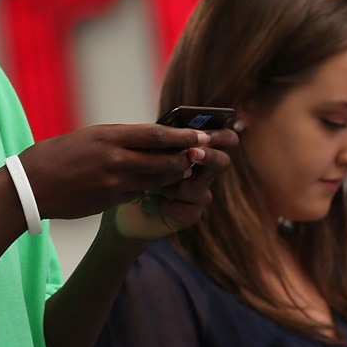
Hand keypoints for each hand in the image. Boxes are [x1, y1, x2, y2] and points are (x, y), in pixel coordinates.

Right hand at [16, 124, 216, 221]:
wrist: (31, 186)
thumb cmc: (57, 156)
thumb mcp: (89, 137)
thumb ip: (118, 138)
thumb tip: (147, 138)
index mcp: (110, 137)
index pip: (157, 135)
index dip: (183, 137)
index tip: (200, 134)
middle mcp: (116, 159)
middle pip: (165, 160)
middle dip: (185, 159)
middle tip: (197, 156)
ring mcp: (115, 183)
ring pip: (157, 180)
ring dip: (172, 176)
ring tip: (180, 170)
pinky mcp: (111, 201)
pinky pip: (140, 193)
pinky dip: (151, 188)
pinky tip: (154, 185)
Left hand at [113, 126, 237, 239]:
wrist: (120, 199)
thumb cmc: (136, 167)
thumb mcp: (148, 149)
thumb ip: (165, 140)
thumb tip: (174, 131)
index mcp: (199, 149)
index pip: (226, 139)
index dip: (221, 135)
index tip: (204, 134)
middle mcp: (204, 172)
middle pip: (223, 162)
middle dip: (209, 157)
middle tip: (192, 153)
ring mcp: (199, 195)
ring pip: (200, 189)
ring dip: (175, 186)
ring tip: (152, 185)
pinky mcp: (190, 215)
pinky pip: (186, 211)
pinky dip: (164, 205)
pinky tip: (147, 201)